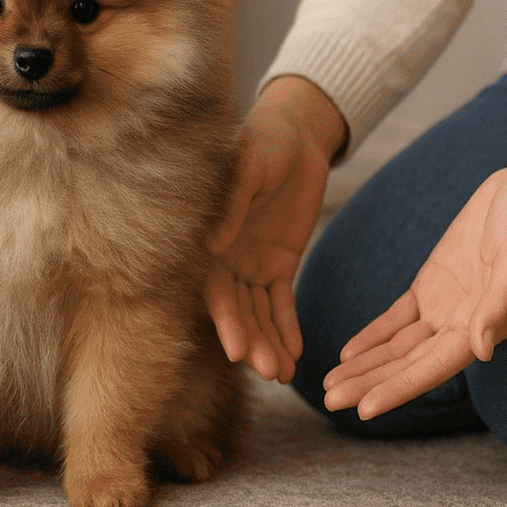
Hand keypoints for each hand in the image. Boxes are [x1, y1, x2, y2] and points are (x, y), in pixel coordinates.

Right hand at [207, 76, 345, 381]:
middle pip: (236, 309)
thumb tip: (214, 246)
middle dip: (250, 340)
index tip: (236, 349)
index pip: (214, 286)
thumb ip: (232, 203)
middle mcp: (227, 256)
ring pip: (258, 312)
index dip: (225, 319)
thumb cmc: (262, 140)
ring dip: (268, 343)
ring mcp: (252, 262)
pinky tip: (294, 355)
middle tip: (267, 371)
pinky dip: (287, 328)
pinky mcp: (280, 262)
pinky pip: (282, 302)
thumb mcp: (247, 165)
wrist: (295, 132)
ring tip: (281, 374)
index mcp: (211, 235)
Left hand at [322, 112, 506, 419]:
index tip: (364, 410)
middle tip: (328, 400)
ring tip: (329, 385)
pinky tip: (348, 354)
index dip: (398, 388)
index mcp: (489, 326)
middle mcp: (466, 325)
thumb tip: (483, 351)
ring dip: (366, 366)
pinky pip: (398, 318)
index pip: (434, 367)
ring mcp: (448, 306)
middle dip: (370, 383)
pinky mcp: (434, 284)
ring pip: (399, 346)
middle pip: (410, 363)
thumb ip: (500, 301)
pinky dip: (374, 336)